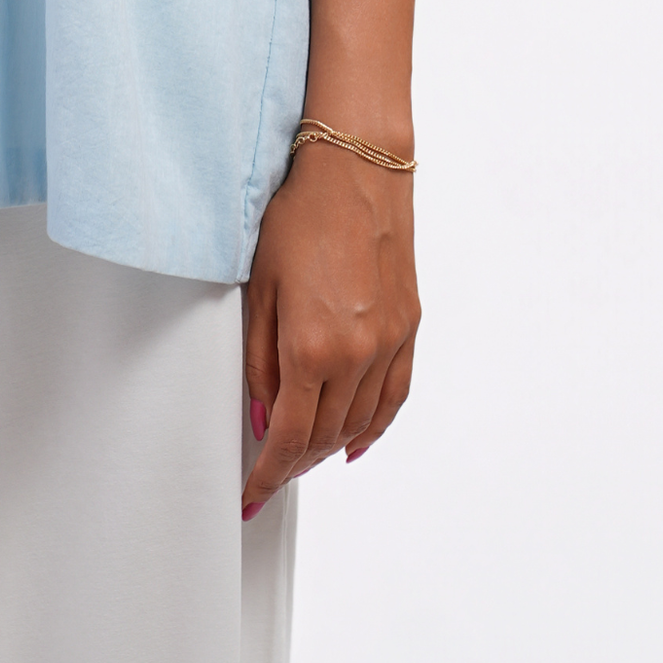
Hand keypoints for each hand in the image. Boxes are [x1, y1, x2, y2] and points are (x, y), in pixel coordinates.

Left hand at [241, 139, 418, 517]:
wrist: (356, 170)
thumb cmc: (299, 216)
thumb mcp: (259, 287)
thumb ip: (258, 359)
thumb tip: (261, 414)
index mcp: (311, 348)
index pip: (288, 437)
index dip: (268, 473)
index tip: (252, 493)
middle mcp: (357, 355)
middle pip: (324, 438)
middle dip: (293, 463)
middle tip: (269, 473)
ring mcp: (389, 344)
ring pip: (360, 425)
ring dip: (328, 449)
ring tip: (302, 458)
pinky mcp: (410, 328)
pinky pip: (393, 397)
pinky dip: (373, 427)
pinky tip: (355, 442)